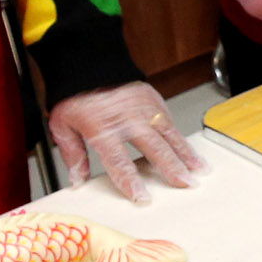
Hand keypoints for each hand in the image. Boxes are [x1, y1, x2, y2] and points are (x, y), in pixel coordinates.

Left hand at [48, 81, 202, 202]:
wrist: (89, 63)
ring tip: (199, 170)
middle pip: (154, 148)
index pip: (119, 160)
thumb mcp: (63, 125)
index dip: (131, 181)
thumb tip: (78, 180)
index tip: (142, 198)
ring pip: (170, 135)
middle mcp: (128, 119)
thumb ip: (73, 155)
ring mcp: (144, 109)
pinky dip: (182, 139)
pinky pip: (170, 123)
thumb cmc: (76, 94)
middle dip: (172, 168)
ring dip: (185, 154)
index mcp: (103, 128)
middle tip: (186, 184)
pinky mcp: (153, 101)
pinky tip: (190, 153)